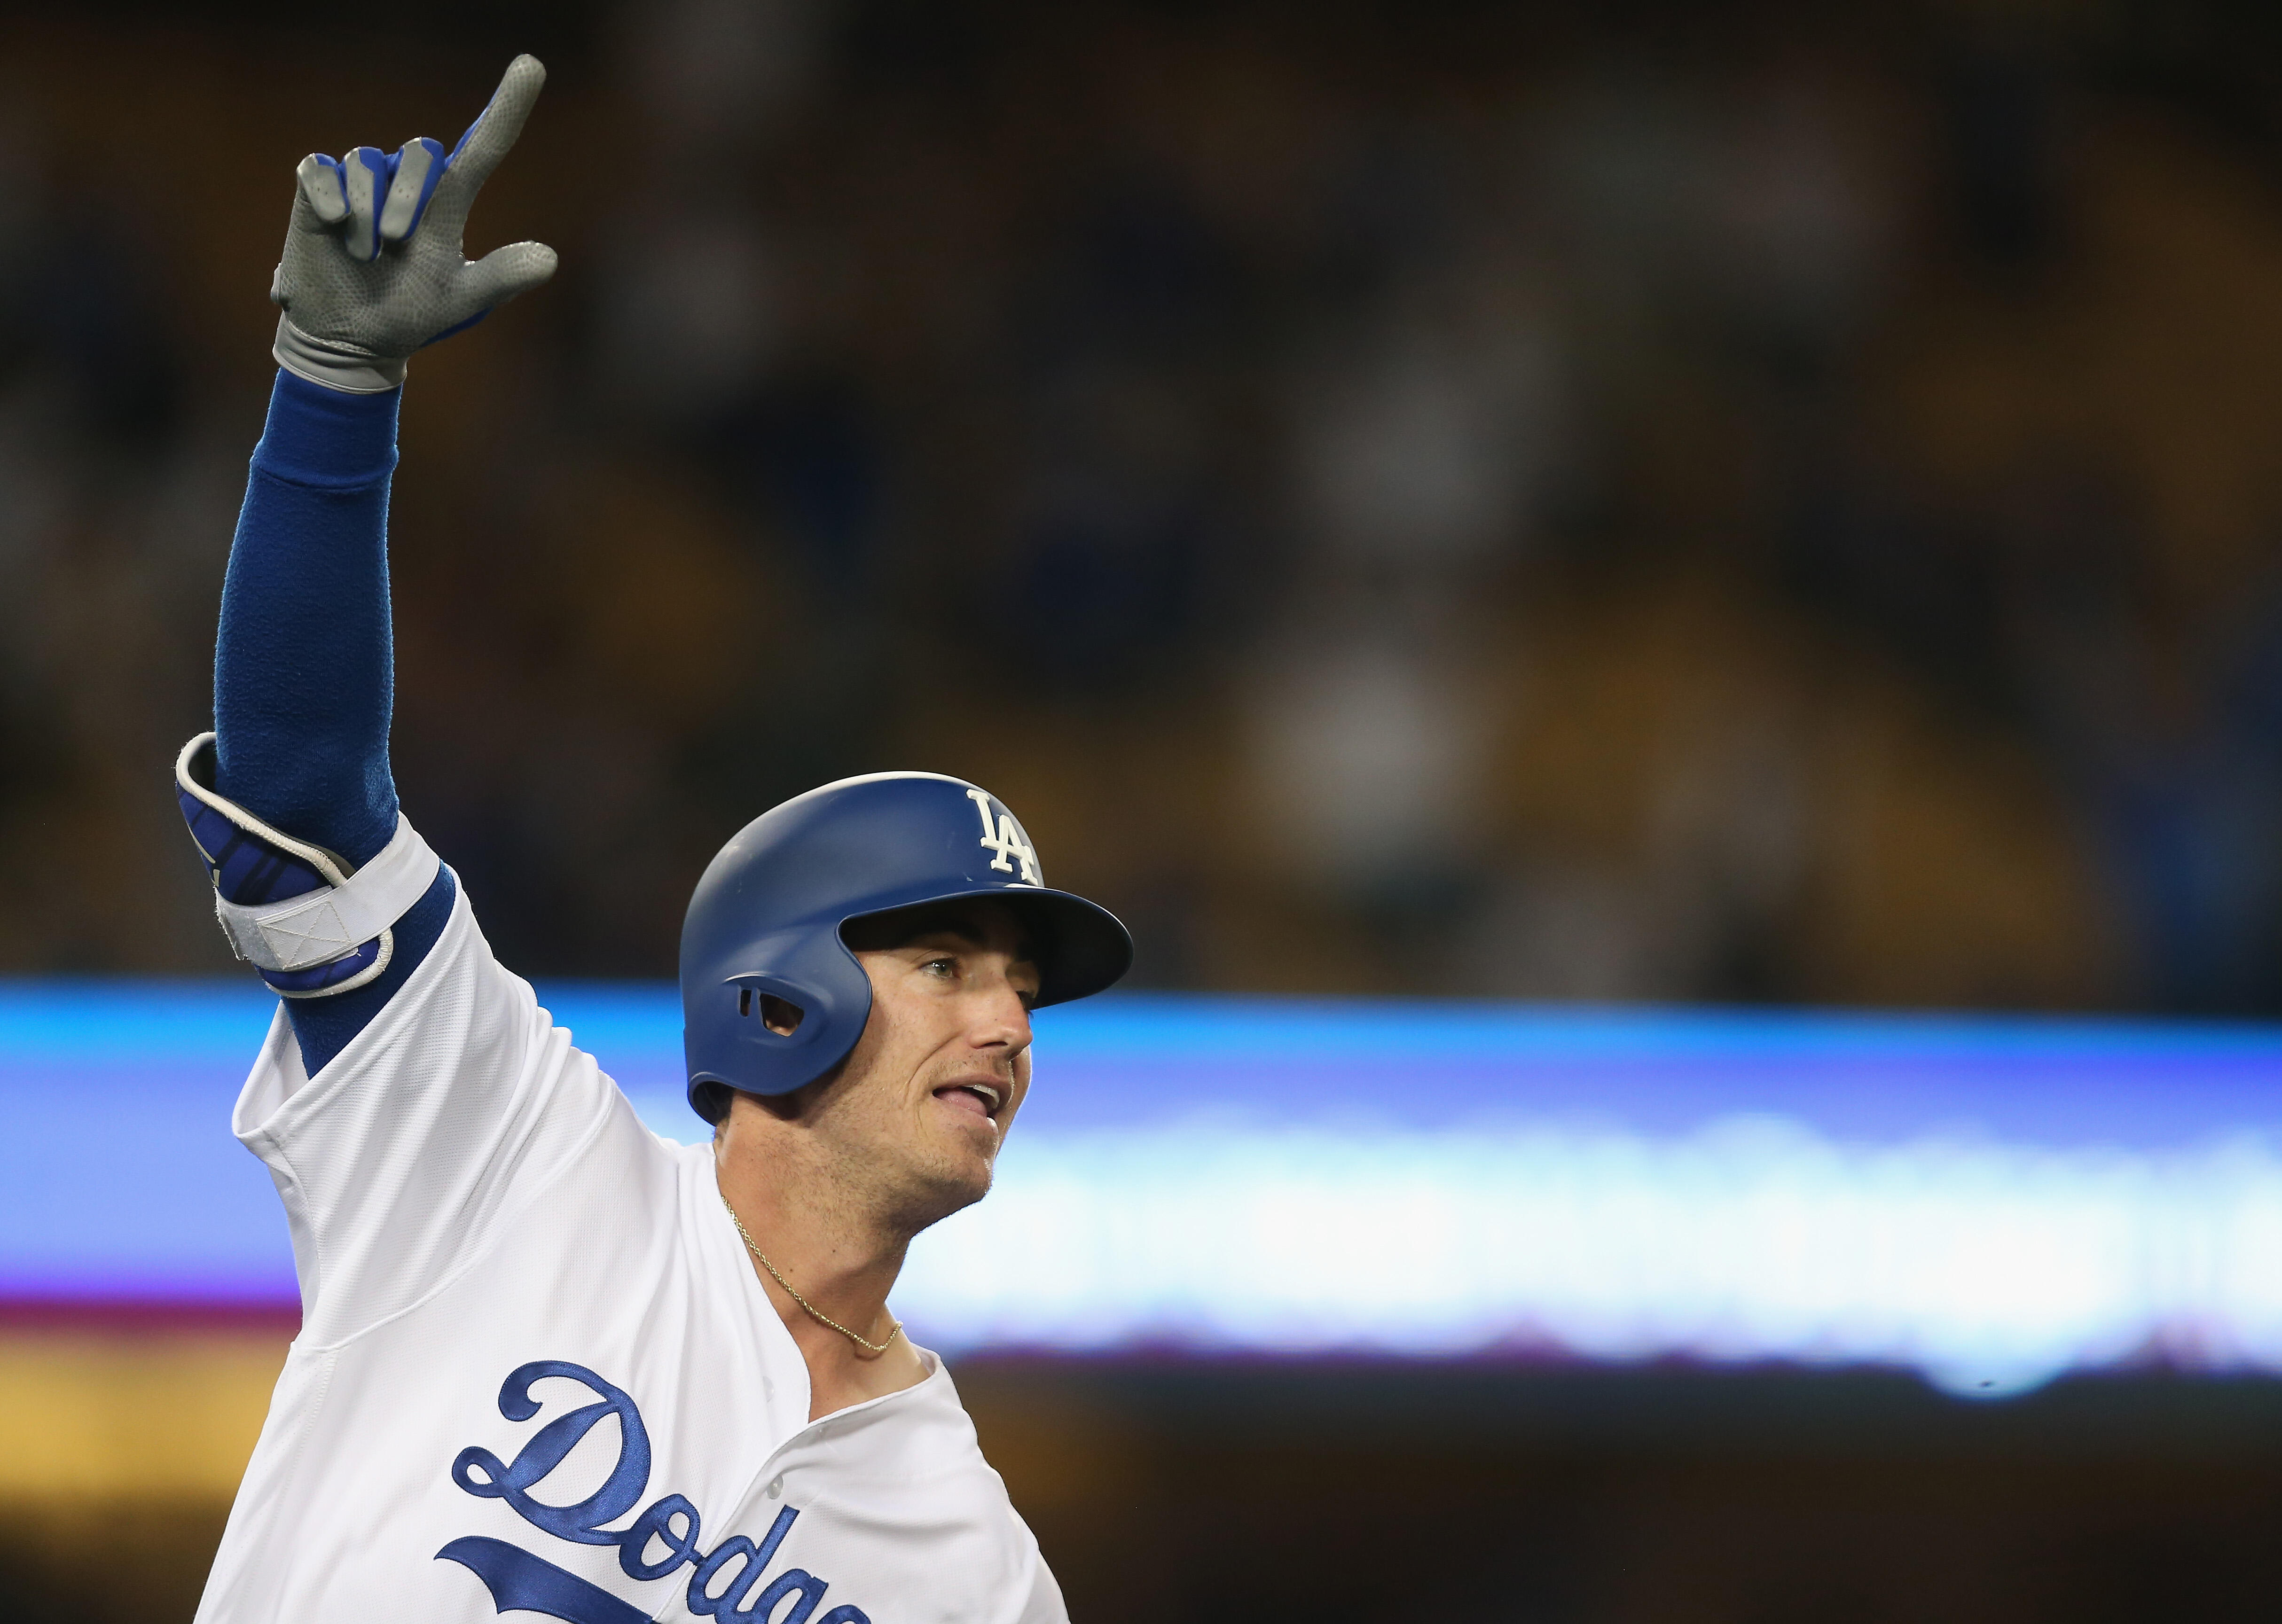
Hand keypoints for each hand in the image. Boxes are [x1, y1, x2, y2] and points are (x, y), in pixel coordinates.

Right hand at [269, 54, 557, 392]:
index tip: (532, 65)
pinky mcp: (317, 189)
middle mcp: (406, 183)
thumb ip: (501, 278)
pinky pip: (320, 169)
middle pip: (421, 151)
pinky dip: (329, 198)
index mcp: (447, 204)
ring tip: (365, 256)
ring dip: (368, 213)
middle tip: (396, 243)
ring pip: (367, 161)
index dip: (508, 107)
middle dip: (408, 196)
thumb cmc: (410, 312)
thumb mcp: (460, 300)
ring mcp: (361, 183)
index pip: (485, 147)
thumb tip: (550, 259)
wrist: (351, 336)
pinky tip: (334, 226)